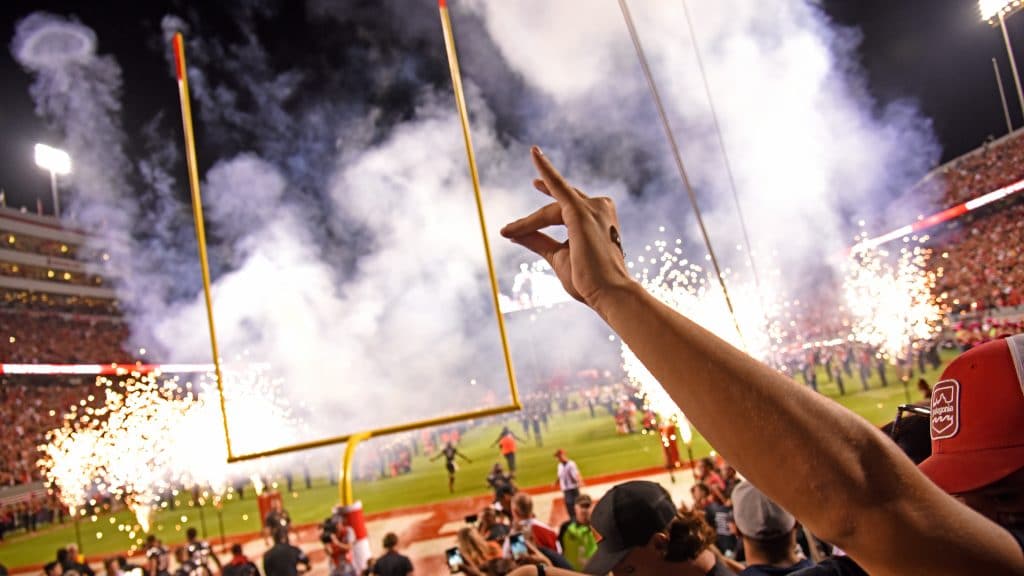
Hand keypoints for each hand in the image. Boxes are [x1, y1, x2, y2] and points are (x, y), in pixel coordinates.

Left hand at [501, 147, 633, 316]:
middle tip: (509, 230)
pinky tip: (535, 154)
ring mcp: (593, 208)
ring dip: (528, 223)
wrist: (609, 292)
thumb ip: (539, 241)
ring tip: (508, 232)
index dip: (542, 214)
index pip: (565, 209)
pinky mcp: (581, 212)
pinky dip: (545, 168)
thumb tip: (514, 234)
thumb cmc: (589, 280)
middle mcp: (600, 208)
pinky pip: (559, 185)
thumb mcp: (558, 256)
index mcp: (599, 218)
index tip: (530, 201)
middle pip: (556, 208)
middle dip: (532, 221)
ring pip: (550, 210)